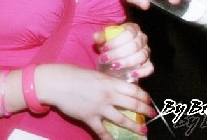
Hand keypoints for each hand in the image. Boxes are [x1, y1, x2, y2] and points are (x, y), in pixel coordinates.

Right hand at [38, 64, 152, 139]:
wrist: (54, 83)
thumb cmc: (70, 73)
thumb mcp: (92, 72)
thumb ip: (104, 80)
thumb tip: (112, 84)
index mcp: (109, 82)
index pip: (133, 90)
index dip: (144, 96)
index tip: (148, 100)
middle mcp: (108, 95)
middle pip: (133, 105)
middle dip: (145, 111)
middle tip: (151, 115)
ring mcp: (99, 108)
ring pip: (122, 120)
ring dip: (135, 127)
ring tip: (142, 131)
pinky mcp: (90, 118)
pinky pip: (102, 131)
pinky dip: (110, 138)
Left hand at [94, 23, 153, 80]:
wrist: (115, 52)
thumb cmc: (109, 43)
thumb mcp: (103, 38)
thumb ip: (100, 36)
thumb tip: (97, 37)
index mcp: (133, 28)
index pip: (128, 33)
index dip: (116, 42)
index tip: (104, 48)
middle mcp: (142, 39)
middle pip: (134, 46)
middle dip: (118, 53)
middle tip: (105, 59)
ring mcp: (146, 51)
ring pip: (141, 56)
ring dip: (126, 62)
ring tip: (113, 66)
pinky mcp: (148, 64)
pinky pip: (149, 68)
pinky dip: (142, 72)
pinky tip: (132, 74)